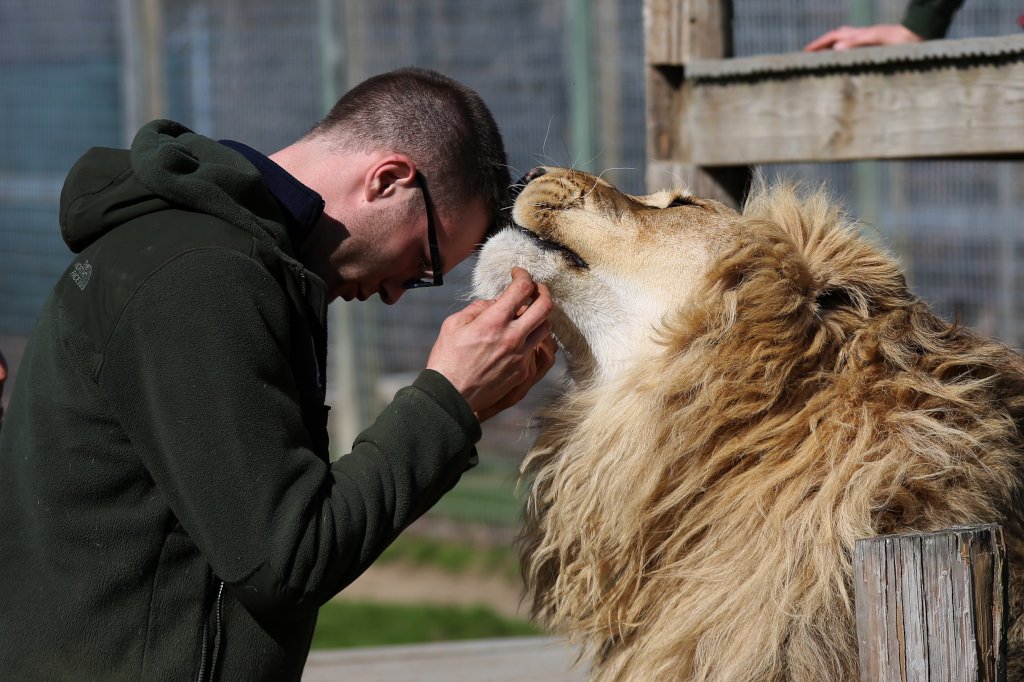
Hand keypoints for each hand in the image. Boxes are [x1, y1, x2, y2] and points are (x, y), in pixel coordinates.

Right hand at [427, 267, 556, 421]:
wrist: (451, 396)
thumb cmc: (447, 358)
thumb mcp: (454, 324)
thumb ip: (479, 308)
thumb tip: (497, 302)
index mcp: (494, 321)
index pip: (522, 288)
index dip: (523, 274)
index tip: (518, 273)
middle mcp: (513, 337)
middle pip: (545, 306)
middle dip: (543, 290)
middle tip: (535, 288)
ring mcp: (521, 356)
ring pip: (546, 328)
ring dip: (541, 315)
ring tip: (529, 312)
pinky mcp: (523, 372)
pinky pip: (537, 349)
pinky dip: (532, 338)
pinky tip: (521, 336)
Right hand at [804, 24, 921, 51]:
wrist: (919, 35)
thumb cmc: (900, 39)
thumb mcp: (877, 40)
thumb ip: (856, 42)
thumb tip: (835, 48)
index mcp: (860, 33)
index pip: (833, 36)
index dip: (818, 44)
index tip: (805, 52)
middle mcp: (862, 35)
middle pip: (836, 37)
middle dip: (821, 45)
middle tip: (808, 55)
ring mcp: (869, 40)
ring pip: (845, 42)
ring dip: (832, 48)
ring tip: (822, 57)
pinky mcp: (876, 46)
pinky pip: (854, 49)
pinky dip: (844, 53)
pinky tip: (844, 61)